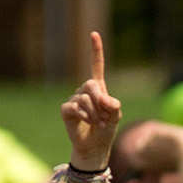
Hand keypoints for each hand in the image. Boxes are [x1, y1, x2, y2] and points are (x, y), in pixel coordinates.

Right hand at [60, 32, 121, 169]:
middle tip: (107, 116)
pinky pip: (75, 107)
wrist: (95, 148)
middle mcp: (84, 91)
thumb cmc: (106, 130)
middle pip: (91, 84)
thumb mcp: (116, 117)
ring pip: (84, 98)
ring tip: (100, 124)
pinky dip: (86, 115)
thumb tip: (107, 100)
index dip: (95, 50)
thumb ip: (114, 106)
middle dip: (100, 99)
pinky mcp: (66, 110)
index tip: (94, 34)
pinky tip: (89, 123)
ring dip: (96, 113)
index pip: (96, 65)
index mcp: (98, 88)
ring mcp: (73, 99)